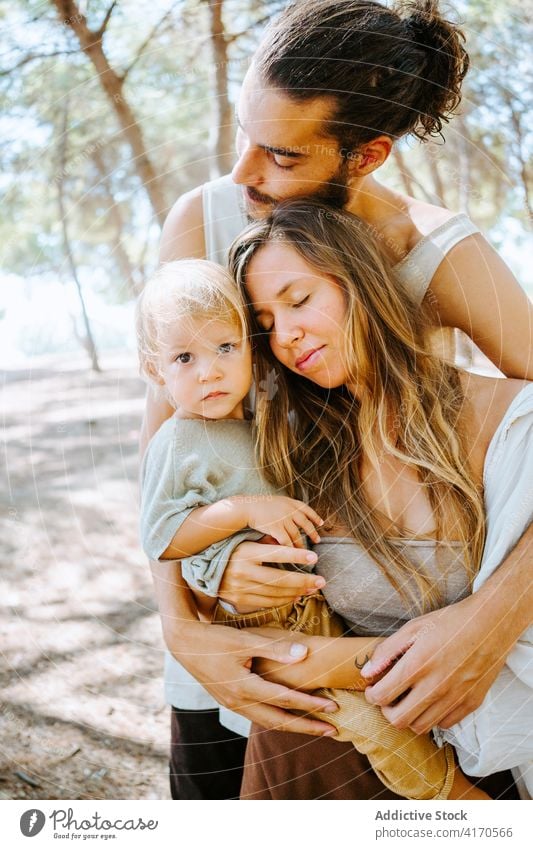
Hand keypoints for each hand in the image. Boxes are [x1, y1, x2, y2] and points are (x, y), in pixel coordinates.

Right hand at [166, 619, 337, 734]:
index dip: (311, 704)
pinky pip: (258, 716)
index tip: (333, 706)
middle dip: (307, 726)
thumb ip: (274, 649)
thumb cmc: (214, 638)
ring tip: (315, 728)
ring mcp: (233, 704)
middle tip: (333, 731)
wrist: (184, 644)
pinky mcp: (230, 701)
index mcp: (244, 687)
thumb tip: (304, 653)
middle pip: (280, 720)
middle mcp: (239, 702)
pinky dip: (277, 719)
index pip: (285, 700)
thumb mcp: (244, 640)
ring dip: (293, 726)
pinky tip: (287, 717)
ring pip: (268, 721)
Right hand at [218, 540, 324, 611]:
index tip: (314, 556)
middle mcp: (243, 570)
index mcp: (246, 552)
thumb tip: (290, 544)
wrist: (205, 572)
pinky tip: (296, 596)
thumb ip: (266, 544)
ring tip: (312, 588)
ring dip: (297, 592)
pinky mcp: (240, 600)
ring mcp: (241, 588)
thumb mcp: (246, 543)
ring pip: (276, 593)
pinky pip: (267, 603)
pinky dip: (284, 601)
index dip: (296, 555)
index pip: (276, 553)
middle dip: (304, 580)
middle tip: (321, 581)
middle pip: (279, 578)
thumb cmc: (232, 553)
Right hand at [245, 495, 322, 546]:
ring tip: (305, 551)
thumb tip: (295, 516)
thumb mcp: (275, 501)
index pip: (307, 509)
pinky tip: (293, 554)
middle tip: (317, 540)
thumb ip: (286, 507)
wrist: (246, 507)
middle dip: (312, 532)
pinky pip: (286, 541)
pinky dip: (290, 549)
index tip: (321, 523)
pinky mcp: (277, 528)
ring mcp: (284, 519)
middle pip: (305, 523)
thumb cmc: (257, 505)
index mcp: (290, 502)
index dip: (315, 516)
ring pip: (297, 535)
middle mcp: (289, 510)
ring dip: (301, 544)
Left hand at [361, 594, 511, 732]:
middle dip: (386, 711)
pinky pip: (444, 724)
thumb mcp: (413, 628)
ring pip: (421, 726)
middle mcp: (435, 687)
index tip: (374, 689)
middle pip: (398, 720)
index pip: (382, 696)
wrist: (491, 624)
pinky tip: (431, 699)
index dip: (372, 695)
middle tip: (388, 698)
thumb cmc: (449, 622)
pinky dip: (433, 717)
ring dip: (409, 716)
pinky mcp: (471, 703)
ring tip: (408, 700)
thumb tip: (366, 672)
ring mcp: (455, 698)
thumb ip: (387, 650)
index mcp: (417, 665)